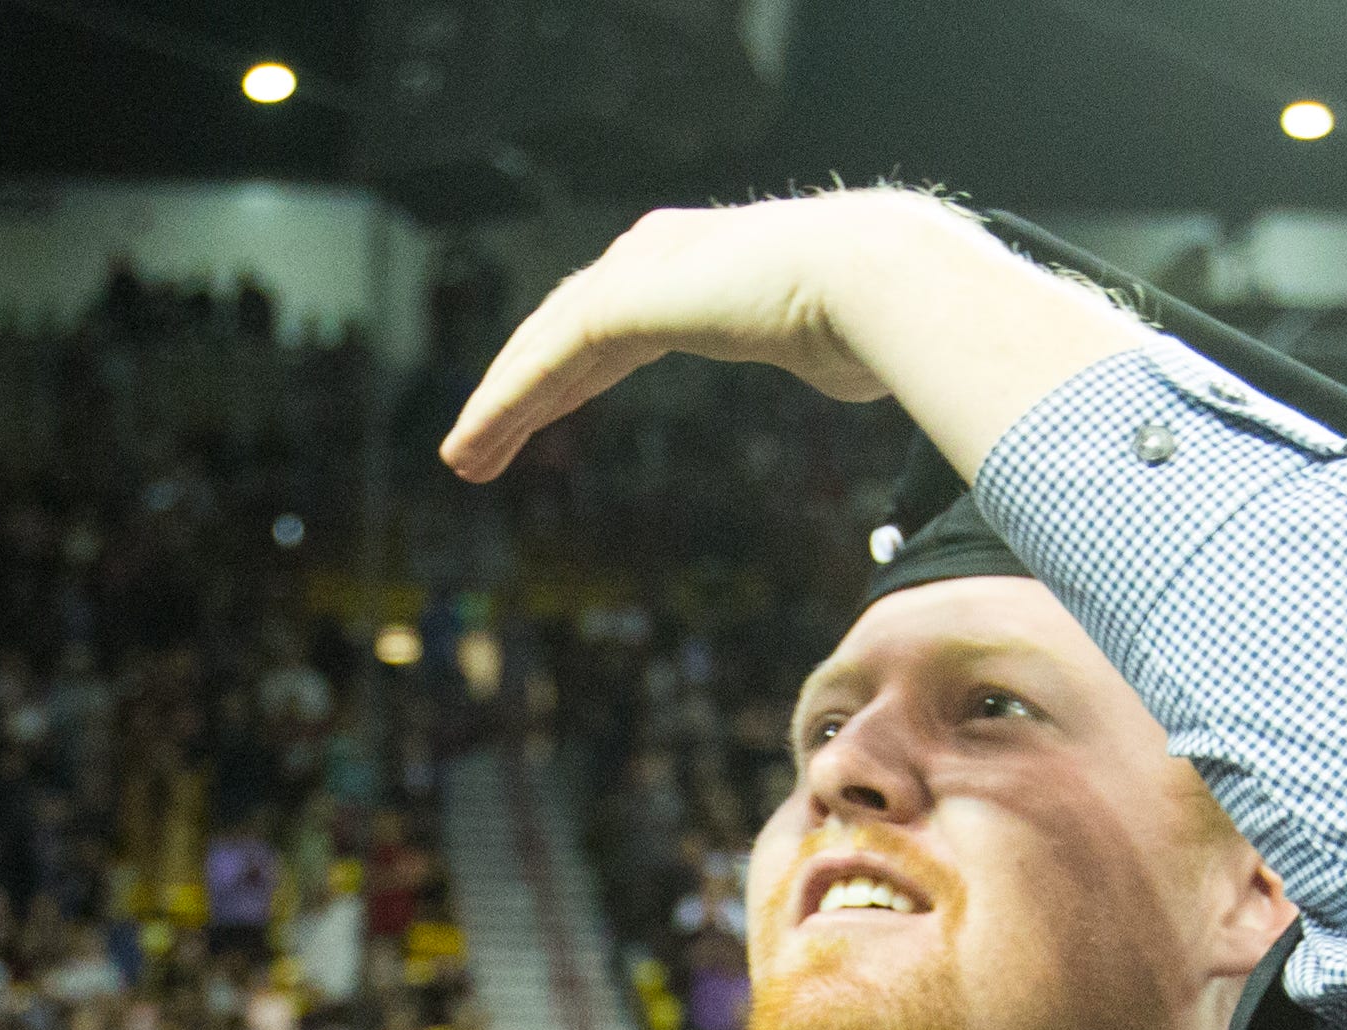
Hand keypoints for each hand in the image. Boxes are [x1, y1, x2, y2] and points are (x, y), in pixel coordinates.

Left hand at [440, 194, 926, 479]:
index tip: (543, 418)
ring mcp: (637, 271)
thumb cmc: (884, 315)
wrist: (879, 280)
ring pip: (544, 347)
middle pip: (565, 331)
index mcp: (704, 263)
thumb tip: (863, 371)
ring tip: (462, 458)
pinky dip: (506, 404)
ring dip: (498, 405)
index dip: (570, 376)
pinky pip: (548, 360)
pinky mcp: (624, 302)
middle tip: (479, 446)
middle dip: (520, 390)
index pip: (615, 322)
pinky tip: (476, 442)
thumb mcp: (842, 338)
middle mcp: (659, 254)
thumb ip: (828, 350)